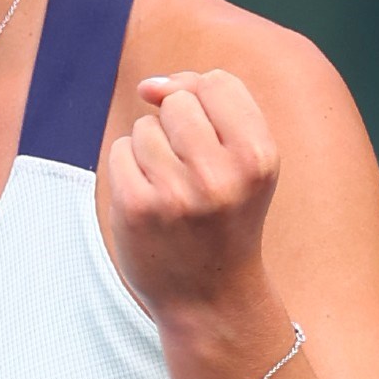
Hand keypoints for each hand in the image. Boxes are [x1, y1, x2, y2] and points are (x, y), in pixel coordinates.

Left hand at [97, 69, 281, 319]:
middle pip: (177, 100)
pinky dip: (129, 171)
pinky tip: (151, 203)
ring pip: (145, 127)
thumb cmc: (225, 215)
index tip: (211, 139)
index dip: (205, 101)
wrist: (210, 296)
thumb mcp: (241, 160)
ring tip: (174, 192)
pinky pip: (120, 151)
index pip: (218, 82)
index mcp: (258, 158)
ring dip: (151, 151)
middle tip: (193, 174)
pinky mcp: (137, 207)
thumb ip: (206, 105)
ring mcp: (176, 193)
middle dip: (177, 127)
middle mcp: (220, 175)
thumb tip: (148, 86)